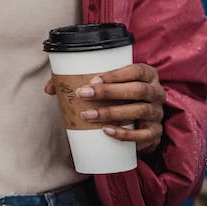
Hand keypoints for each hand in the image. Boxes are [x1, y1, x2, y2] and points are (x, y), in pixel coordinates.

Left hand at [44, 63, 165, 153]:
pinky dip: (125, 134)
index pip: (136, 70)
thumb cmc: (117, 96)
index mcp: (146, 75)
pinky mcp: (154, 133)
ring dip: (112, 113)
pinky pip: (143, 135)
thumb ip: (76, 81)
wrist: (138, 122)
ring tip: (88, 115)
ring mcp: (157, 114)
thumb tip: (49, 88)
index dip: (116, 74)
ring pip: (140, 111)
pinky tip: (107, 131)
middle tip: (83, 94)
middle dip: (109, 92)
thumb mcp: (104, 84)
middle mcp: (156, 93)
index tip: (91, 79)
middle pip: (138, 90)